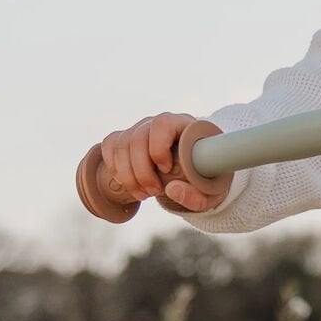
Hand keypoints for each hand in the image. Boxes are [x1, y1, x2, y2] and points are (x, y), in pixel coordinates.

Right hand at [97, 113, 229, 213]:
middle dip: (141, 171)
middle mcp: (160, 123)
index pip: (162, 124)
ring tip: (143, 194)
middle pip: (138, 138)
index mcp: (185, 125)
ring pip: (122, 144)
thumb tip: (171, 190)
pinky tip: (127, 183)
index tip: (166, 170)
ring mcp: (142, 129)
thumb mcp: (210, 194)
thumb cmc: (205, 179)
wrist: (198, 173)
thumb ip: (196, 196)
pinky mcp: (127, 138)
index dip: (159, 147)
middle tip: (153, 192)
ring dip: (127, 174)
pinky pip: (110, 145)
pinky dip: (114, 166)